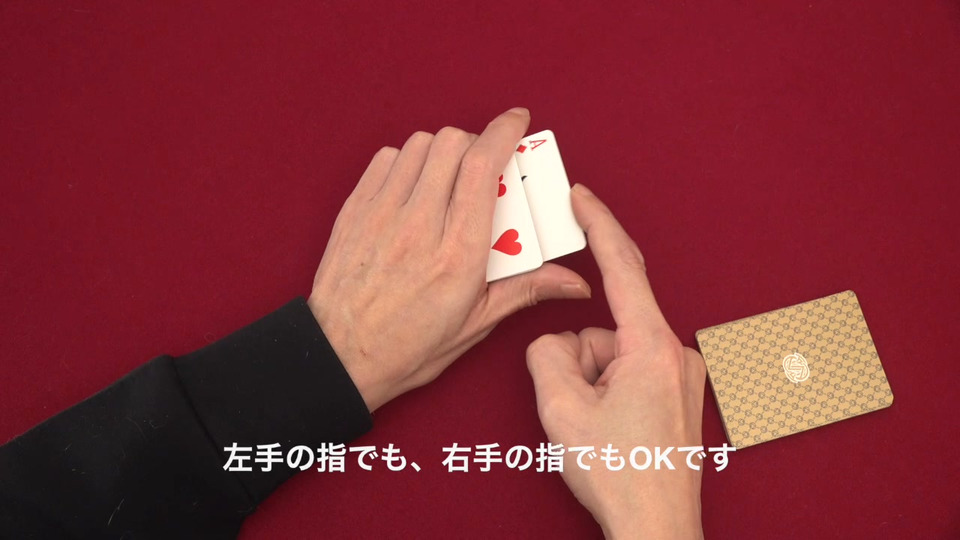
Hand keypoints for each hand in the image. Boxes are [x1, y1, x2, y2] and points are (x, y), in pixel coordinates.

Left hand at [307, 108, 590, 412]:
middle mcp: (419, 225)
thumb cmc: (408, 346)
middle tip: (485, 166)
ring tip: (449, 178)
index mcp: (458, 254)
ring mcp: (381, 214)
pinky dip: (407, 162)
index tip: (518, 121)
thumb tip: (574, 282)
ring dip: (443, 151)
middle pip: (453, 144)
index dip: (505, 132)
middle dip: (476, 143)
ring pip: (420, 146)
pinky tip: (415, 187)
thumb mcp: (476, 323)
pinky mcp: (355, 211)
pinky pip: (386, 159)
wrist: (341, 357)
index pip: (484, 167)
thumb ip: (526, 289)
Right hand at [526, 184, 705, 538]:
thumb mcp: (560, 408)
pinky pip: (629, 374)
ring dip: (592, 383)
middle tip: (578, 410)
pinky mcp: (679, 395)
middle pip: (604, 329)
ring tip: (598, 430)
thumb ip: (548, 353)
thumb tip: (560, 344)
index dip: (597, 224)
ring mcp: (682, 376)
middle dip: (578, 361)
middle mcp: (676, 353)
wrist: (656, 528)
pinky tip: (612, 431)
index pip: (622, 267)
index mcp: (651, 347)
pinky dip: (609, 393)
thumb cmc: (620, 474)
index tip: (581, 196)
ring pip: (612, 355)